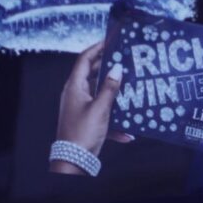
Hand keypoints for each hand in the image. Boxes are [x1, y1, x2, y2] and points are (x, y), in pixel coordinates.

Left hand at [50, 41, 129, 173]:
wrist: (73, 162)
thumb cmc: (83, 133)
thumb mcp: (100, 108)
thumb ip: (110, 88)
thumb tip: (117, 68)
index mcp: (74, 87)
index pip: (84, 60)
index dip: (97, 48)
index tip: (110, 41)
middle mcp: (75, 95)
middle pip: (92, 75)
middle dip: (107, 68)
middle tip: (123, 60)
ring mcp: (80, 108)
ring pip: (99, 94)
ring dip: (113, 93)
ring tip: (129, 88)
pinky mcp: (86, 121)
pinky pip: (102, 115)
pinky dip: (114, 120)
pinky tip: (127, 132)